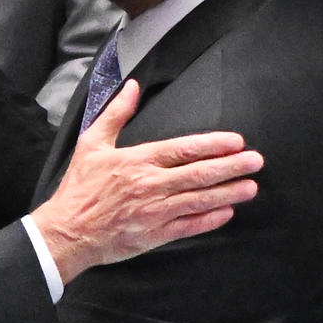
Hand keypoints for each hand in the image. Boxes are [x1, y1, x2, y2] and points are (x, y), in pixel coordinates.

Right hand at [32, 80, 263, 281]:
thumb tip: (132, 86)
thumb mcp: (91, 143)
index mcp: (136, 161)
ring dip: (229, 193)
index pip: (183, 150)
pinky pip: (190, 226)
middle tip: (255, 161)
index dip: (213, 145)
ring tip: (251, 186)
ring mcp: (155, 212)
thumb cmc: (80, 187)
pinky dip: (210, 219)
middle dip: (231, 167)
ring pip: (200, 200)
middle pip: (199, 174)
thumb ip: (116, 113)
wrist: (67, 231)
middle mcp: (150, 185)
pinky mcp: (155, 235)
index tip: (236, 142)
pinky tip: (227, 212)